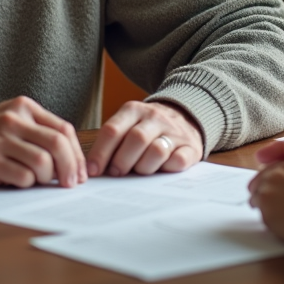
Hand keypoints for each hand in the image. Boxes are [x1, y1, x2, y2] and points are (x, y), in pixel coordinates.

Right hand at [0, 96, 86, 187]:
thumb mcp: (11, 118)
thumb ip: (37, 130)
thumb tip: (71, 159)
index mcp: (24, 107)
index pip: (64, 129)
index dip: (77, 154)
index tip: (80, 172)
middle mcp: (14, 120)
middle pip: (58, 144)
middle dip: (71, 168)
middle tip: (71, 183)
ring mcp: (0, 140)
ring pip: (43, 162)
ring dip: (46, 178)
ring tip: (38, 180)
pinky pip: (22, 177)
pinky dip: (26, 184)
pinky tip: (17, 180)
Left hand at [86, 100, 203, 176]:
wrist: (186, 116)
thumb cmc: (147, 129)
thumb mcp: (128, 124)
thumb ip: (112, 141)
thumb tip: (93, 169)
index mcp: (134, 110)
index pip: (112, 130)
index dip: (100, 153)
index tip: (93, 171)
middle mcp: (155, 117)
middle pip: (135, 139)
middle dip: (122, 161)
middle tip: (116, 173)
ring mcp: (175, 131)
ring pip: (157, 150)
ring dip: (144, 167)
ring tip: (140, 171)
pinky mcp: (191, 146)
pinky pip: (178, 160)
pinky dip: (167, 169)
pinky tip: (162, 169)